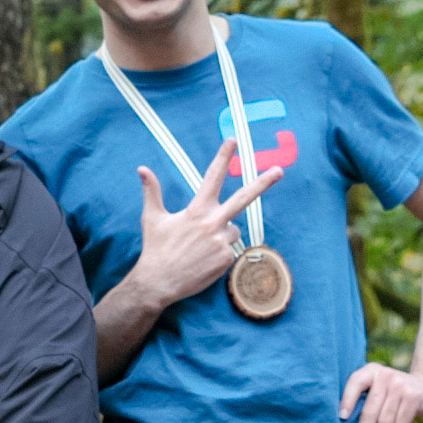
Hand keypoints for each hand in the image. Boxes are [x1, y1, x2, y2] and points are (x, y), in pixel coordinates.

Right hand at [126, 139, 282, 308]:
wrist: (159, 282)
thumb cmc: (155, 248)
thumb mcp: (152, 217)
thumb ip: (151, 191)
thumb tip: (142, 169)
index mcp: (197, 210)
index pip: (212, 177)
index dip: (222, 157)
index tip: (232, 141)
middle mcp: (213, 223)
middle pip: (244, 198)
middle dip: (262, 182)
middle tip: (280, 170)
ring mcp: (222, 242)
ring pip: (233, 230)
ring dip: (222, 234)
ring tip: (200, 247)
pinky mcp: (226, 259)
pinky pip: (229, 250)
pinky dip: (219, 253)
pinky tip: (203, 260)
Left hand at [339, 363, 422, 422]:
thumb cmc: (397, 395)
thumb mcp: (381, 389)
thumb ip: (366, 400)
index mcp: (372, 371)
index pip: (355, 382)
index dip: (347, 400)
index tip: (342, 418)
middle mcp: (385, 375)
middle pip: (370, 410)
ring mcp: (401, 385)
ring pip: (385, 421)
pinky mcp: (415, 397)